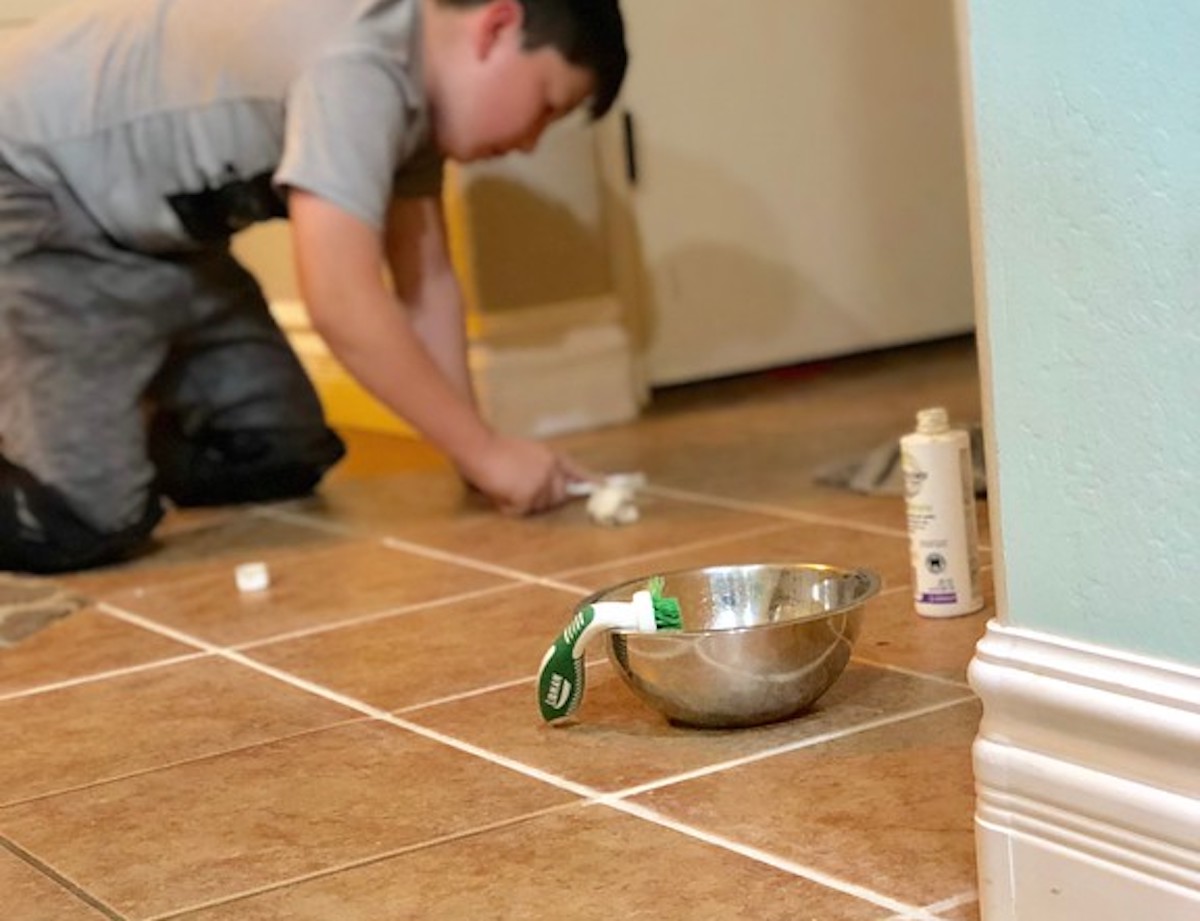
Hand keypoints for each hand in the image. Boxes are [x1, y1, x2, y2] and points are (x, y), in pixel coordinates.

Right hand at [461, 434, 592, 515]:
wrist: (479, 447)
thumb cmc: (493, 449)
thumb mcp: (525, 453)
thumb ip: (540, 467)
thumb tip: (546, 485)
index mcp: (551, 457)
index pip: (576, 470)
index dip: (590, 480)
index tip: (605, 486)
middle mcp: (552, 470)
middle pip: (557, 497)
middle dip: (540, 498)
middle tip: (516, 488)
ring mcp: (542, 483)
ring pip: (537, 507)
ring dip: (520, 501)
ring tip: (503, 484)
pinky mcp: (529, 495)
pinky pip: (520, 511)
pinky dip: (507, 505)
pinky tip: (498, 490)